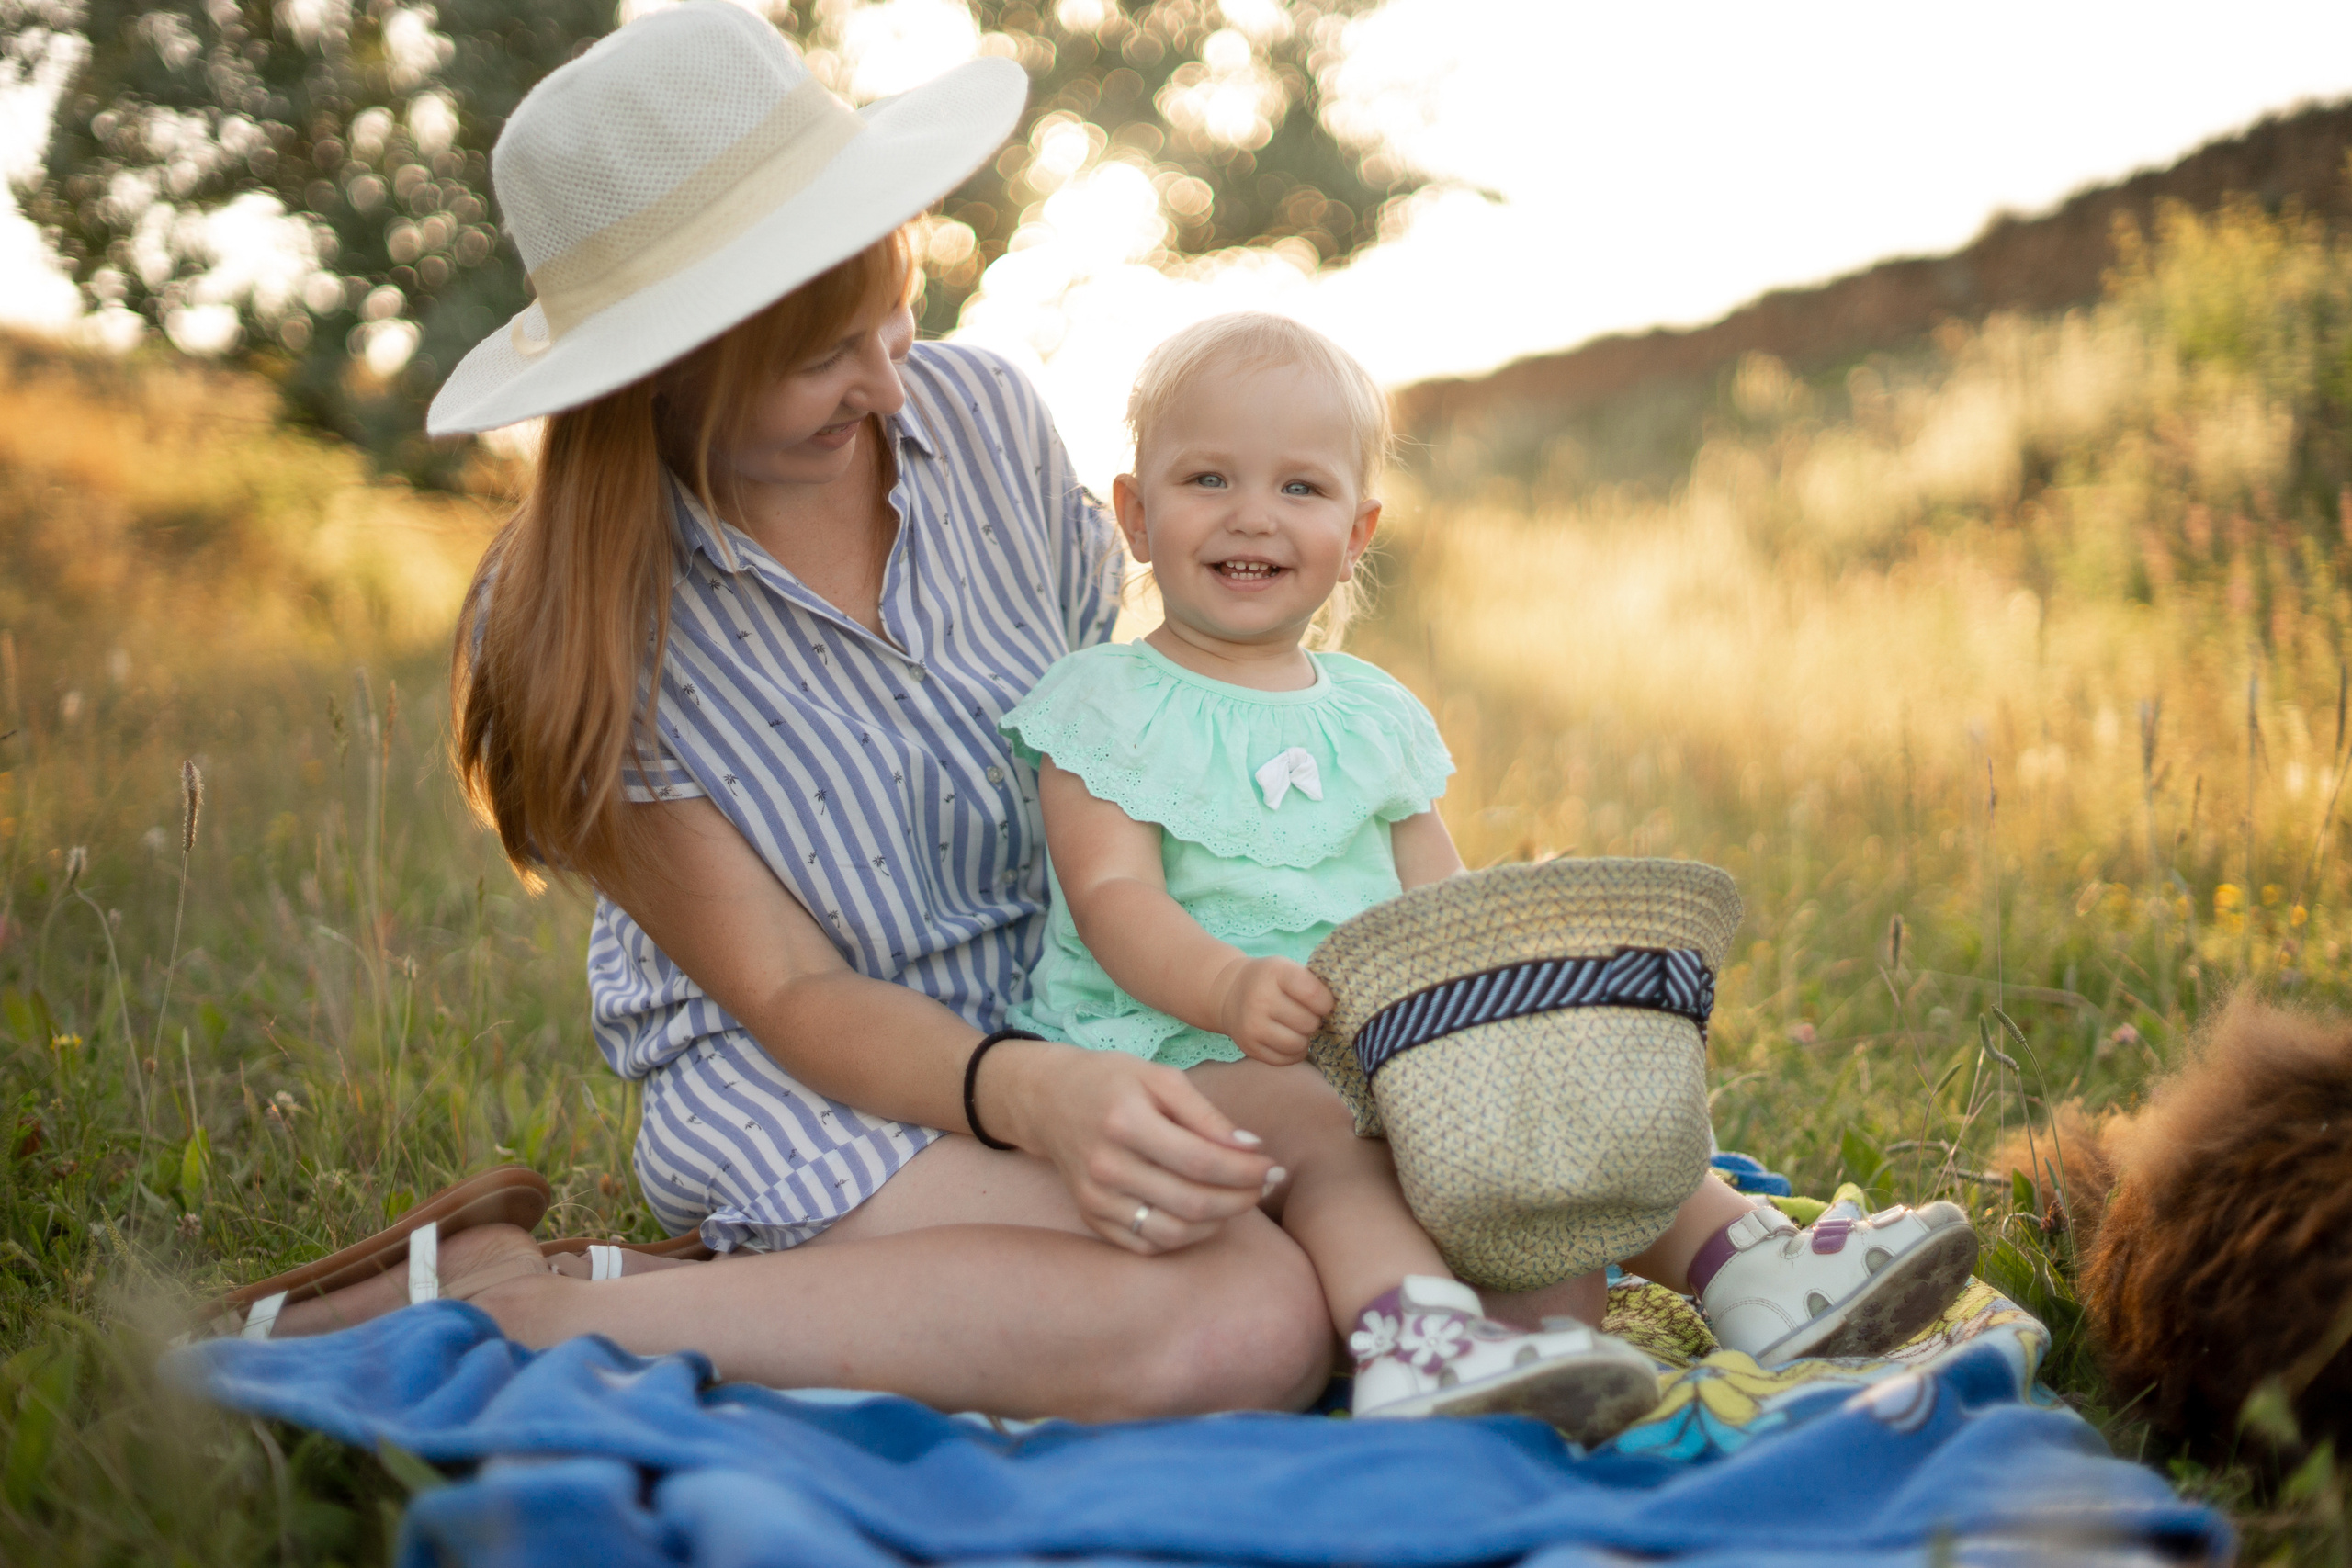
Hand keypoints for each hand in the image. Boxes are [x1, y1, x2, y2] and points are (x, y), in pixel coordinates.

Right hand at [982, 1041, 1277, 1254]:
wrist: (1049, 1101)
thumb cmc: (1113, 1082)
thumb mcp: (1161, 1078)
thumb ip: (1207, 1114)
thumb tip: (1252, 1149)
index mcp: (1125, 1122)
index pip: (1202, 1162)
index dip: (1247, 1171)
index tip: (1274, 1166)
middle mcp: (1106, 1166)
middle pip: (1192, 1202)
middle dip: (1243, 1199)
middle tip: (1267, 1185)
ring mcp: (1095, 1198)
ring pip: (1173, 1233)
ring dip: (1220, 1222)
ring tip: (1241, 1200)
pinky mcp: (1091, 1218)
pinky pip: (1148, 1245)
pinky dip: (1186, 1237)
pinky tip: (1205, 1215)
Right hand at [1211, 956, 1333, 1066]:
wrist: (1228, 992)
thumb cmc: (1270, 980)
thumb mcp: (1287, 969)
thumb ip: (1313, 984)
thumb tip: (1345, 1011)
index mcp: (1275, 973)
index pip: (1314, 994)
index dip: (1326, 1002)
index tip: (1322, 1001)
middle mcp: (1260, 999)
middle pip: (1308, 1022)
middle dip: (1314, 1020)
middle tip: (1306, 1014)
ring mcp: (1252, 1026)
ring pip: (1298, 1044)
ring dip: (1305, 1038)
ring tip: (1298, 1027)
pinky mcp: (1249, 1047)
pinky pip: (1286, 1059)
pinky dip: (1294, 1052)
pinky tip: (1288, 1038)